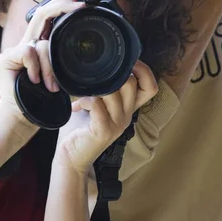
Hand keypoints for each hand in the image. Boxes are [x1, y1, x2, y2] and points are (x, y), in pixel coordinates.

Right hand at [0, 0, 85, 124]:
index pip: (49, 17)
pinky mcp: (3, 59)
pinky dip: (35, 67)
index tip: (80, 3)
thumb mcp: (64, 77)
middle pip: (42, 14)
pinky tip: (35, 80)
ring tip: (51, 86)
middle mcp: (27, 44)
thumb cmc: (44, 99)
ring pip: (42, 44)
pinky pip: (28, 52)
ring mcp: (14, 50)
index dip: (62, 6)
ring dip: (50, 67)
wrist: (23, 117)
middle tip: (79, 6)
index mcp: (40, 45)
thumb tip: (94, 54)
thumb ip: (70, 62)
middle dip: (62, 6)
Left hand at [54, 60, 157, 174]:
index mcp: (129, 107)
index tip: (127, 62)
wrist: (70, 157)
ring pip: (113, 91)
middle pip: (131, 83)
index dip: (144, 71)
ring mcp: (118, 123)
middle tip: (94, 79)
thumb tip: (101, 64)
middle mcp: (127, 115)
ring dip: (94, 88)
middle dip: (112, 75)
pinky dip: (84, 100)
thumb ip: (106, 89)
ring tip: (81, 95)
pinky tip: (76, 106)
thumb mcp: (99, 105)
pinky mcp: (104, 130)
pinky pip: (97, 103)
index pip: (151, 87)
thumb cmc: (82, 128)